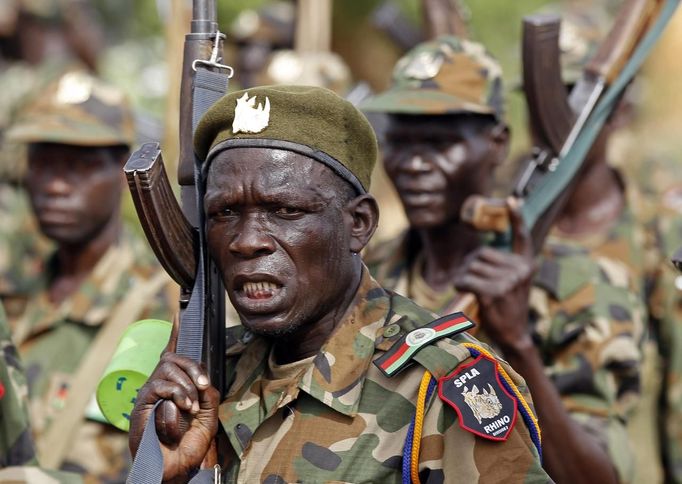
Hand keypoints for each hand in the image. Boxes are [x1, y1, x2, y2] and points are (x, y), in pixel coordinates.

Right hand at [129, 315, 219, 481]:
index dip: (176, 331)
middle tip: (203, 386)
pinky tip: (183, 408)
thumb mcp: (208, 413)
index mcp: (177, 383)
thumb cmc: (189, 442)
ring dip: (186, 386)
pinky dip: (178, 394)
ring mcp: (150, 391)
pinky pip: (161, 384)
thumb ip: (207, 391)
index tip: (180, 312)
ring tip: (191, 407)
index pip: (174, 352)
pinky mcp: (143, 401)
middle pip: (176, 356)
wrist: (176, 466)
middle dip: (193, 367)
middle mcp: (161, 383)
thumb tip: (202, 377)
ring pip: (169, 366)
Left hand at [454, 198, 535, 352]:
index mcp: (526, 265)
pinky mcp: (494, 292)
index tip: (513, 200)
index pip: (521, 237)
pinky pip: (466, 280)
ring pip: (471, 267)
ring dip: (463, 277)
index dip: (517, 218)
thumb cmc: (506, 308)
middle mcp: (520, 270)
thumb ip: (503, 267)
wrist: (513, 336)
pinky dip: (460, 285)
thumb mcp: (512, 284)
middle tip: (471, 281)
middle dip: (471, 265)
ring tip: (469, 290)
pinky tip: (464, 292)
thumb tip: (477, 255)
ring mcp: (508, 281)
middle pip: (482, 254)